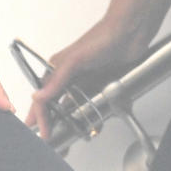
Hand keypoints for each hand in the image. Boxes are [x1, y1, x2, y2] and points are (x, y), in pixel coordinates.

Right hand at [27, 11, 145, 138]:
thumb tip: (39, 96)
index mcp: (57, 67)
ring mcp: (84, 80)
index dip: (40, 116)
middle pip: (55, 103)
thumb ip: (57, 79)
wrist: (130, 32)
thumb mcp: (76, 59)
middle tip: (51, 138)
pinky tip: (89, 120)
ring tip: (67, 134)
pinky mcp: (99, 83)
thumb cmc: (103, 36)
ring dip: (69, 119)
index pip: (43, 97)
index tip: (44, 132)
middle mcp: (68, 75)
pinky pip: (90, 102)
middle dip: (51, 121)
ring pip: (72, 105)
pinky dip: (88, 112)